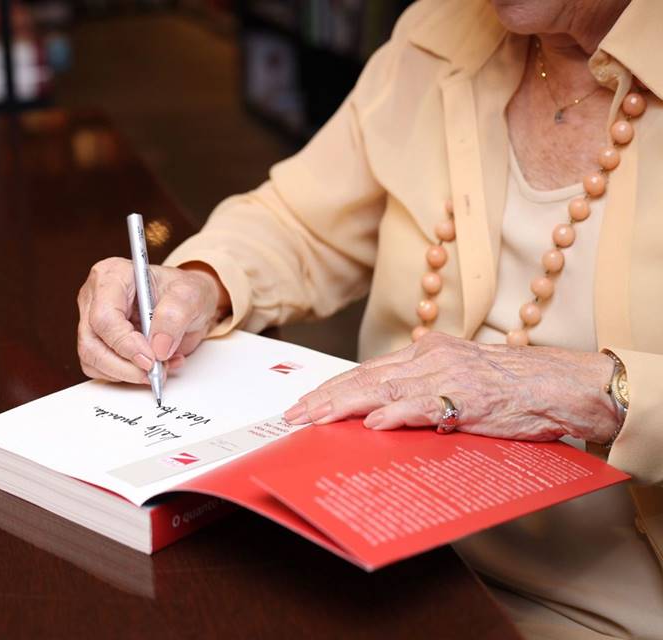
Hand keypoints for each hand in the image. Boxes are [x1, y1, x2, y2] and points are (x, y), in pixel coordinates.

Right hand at [76, 257, 227, 383]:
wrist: (188, 306)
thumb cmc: (185, 292)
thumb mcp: (190, 295)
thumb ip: (174, 316)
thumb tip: (158, 347)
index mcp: (113, 275)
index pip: (104, 316)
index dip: (125, 343)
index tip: (150, 358)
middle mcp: (96, 297)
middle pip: (92, 342)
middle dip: (124, 366)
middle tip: (154, 371)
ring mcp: (92, 321)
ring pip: (92, 359)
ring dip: (126, 373)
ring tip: (158, 367)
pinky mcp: (97, 342)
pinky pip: (100, 369)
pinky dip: (126, 376)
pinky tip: (151, 366)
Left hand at [283, 332, 619, 442]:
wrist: (560, 384)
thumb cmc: (511, 388)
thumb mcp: (456, 381)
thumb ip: (417, 394)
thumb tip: (377, 417)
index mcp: (424, 352)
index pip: (365, 371)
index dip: (330, 389)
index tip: (303, 406)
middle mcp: (429, 357)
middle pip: (364, 378)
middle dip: (324, 399)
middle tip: (293, 417)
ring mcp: (447, 374)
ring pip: (384, 388)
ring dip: (345, 406)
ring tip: (315, 420)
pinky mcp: (467, 395)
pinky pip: (424, 404)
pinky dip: (396, 413)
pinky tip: (372, 423)